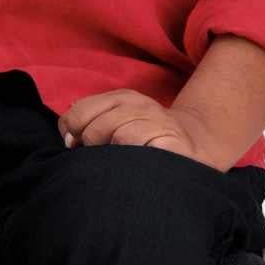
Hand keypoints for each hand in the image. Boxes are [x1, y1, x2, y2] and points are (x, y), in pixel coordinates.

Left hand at [56, 91, 222, 168]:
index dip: (72, 132)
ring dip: (114, 158)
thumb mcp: (118, 123)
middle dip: (93, 150)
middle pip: (94, 129)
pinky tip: (137, 166)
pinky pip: (140, 149)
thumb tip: (69, 138)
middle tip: (106, 159)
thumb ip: (89, 124)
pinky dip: (132, 161)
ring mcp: (157, 121)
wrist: (195, 149)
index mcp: (123, 98)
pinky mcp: (171, 140)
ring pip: (118, 137)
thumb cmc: (146, 144)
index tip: (77, 145)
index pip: (79, 112)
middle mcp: (140, 105)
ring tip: (124, 164)